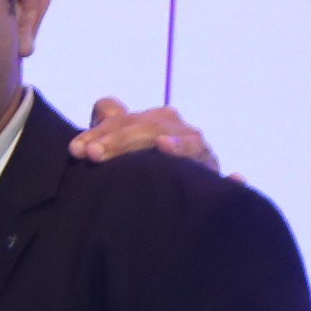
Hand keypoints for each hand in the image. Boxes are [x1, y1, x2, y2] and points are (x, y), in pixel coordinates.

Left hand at [75, 96, 221, 176]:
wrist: (162, 198)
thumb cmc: (131, 168)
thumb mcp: (117, 148)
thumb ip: (108, 126)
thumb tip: (98, 113)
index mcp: (151, 121)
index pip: (124, 118)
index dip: (101, 130)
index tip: (76, 150)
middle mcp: (176, 130)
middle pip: (149, 127)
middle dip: (120, 140)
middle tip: (91, 155)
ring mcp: (198, 152)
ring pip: (190, 143)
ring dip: (177, 145)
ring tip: (163, 145)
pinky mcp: (212, 176)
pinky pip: (224, 179)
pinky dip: (230, 180)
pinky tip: (235, 178)